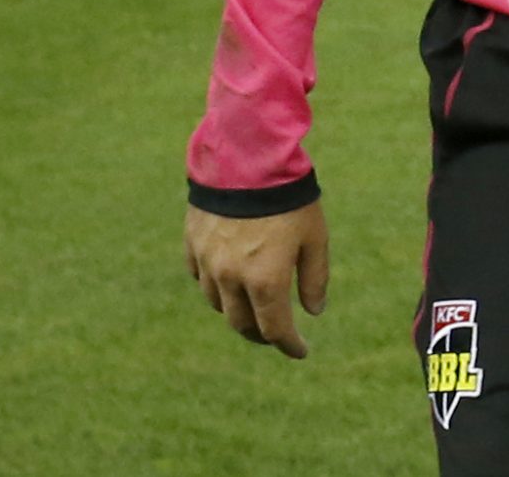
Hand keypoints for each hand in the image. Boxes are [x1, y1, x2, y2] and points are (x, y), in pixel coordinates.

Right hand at [185, 201, 328, 358]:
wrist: (248, 157)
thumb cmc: (290, 197)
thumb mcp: (315, 237)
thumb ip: (314, 278)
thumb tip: (314, 312)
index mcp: (265, 281)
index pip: (274, 329)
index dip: (289, 345)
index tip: (300, 351)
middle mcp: (231, 278)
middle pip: (241, 324)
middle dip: (261, 334)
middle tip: (276, 333)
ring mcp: (208, 262)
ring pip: (218, 303)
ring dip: (236, 310)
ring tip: (253, 305)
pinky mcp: (193, 243)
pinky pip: (201, 276)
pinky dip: (215, 285)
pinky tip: (228, 278)